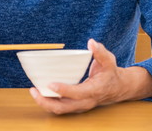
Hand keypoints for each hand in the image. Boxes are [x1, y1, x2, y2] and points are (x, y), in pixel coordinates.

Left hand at [30, 39, 151, 113]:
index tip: (51, 84)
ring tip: (33, 91)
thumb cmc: (111, 73)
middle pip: (63, 108)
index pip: (78, 93)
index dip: (64, 90)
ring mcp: (79, 105)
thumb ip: (100, 52)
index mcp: (94, 91)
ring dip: (45, 102)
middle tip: (33, 90)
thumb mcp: (109, 61)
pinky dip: (48, 102)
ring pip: (59, 110)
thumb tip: (91, 42)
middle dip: (47, 101)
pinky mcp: (74, 105)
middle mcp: (85, 101)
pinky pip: (59, 107)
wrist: (117, 88)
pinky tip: (40, 92)